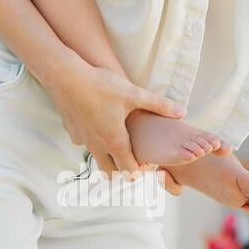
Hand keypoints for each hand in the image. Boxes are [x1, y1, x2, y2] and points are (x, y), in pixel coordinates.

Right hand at [44, 57, 186, 174]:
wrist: (64, 77)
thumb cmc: (100, 86)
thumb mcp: (133, 93)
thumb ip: (159, 105)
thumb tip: (183, 112)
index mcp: (114, 141)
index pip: (130, 171)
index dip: (141, 170)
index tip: (147, 161)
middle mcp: (96, 146)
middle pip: (110, 172)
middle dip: (123, 170)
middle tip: (133, 156)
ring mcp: (81, 140)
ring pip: (96, 158)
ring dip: (107, 155)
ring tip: (116, 139)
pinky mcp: (71, 131)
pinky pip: (84, 143)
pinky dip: (93, 140)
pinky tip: (97, 123)